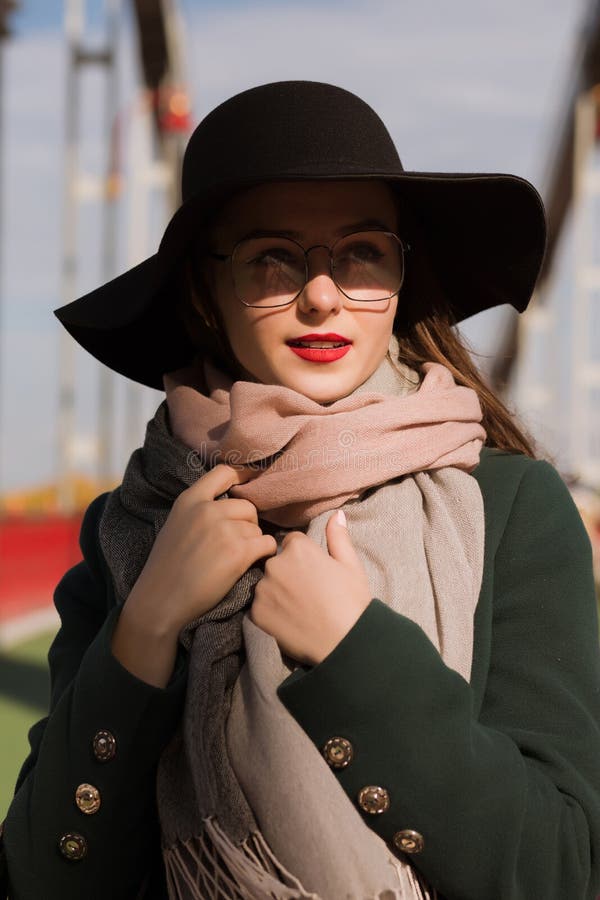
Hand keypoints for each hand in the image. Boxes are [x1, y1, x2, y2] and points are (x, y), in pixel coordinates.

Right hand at [124, 463, 277, 636]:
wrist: (160, 602)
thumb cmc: (168, 568)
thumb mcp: (176, 524)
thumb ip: (200, 509)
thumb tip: (232, 502)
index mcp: (189, 500)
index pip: (224, 472)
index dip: (242, 477)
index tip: (250, 487)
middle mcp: (207, 510)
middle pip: (247, 506)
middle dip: (247, 524)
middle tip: (236, 544)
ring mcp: (223, 530)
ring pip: (257, 529)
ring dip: (253, 543)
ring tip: (234, 560)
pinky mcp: (237, 552)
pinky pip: (267, 544)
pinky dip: (265, 554)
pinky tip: (252, 564)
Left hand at [250, 510, 371, 666]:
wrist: (343, 642)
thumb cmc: (351, 602)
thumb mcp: (351, 565)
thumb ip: (338, 537)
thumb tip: (337, 514)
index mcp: (298, 548)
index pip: (292, 542)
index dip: (304, 557)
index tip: (314, 574)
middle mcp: (275, 563)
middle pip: (276, 562)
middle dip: (288, 573)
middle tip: (307, 593)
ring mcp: (263, 589)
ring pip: (266, 584)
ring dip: (277, 592)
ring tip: (298, 609)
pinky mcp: (256, 612)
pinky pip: (260, 606)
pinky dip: (270, 612)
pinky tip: (289, 621)